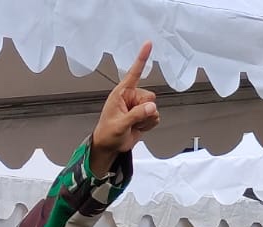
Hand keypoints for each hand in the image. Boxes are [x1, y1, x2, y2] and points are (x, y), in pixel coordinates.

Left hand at [91, 42, 159, 171]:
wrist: (109, 147)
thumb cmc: (107, 133)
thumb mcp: (120, 125)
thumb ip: (136, 115)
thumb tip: (152, 107)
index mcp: (121, 93)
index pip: (134, 73)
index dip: (142, 58)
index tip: (148, 43)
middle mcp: (131, 97)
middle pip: (150, 97)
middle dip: (144, 110)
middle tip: (130, 120)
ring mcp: (138, 106)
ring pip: (154, 108)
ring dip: (145, 120)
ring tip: (132, 125)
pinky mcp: (144, 115)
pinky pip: (155, 117)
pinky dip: (148, 125)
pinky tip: (137, 128)